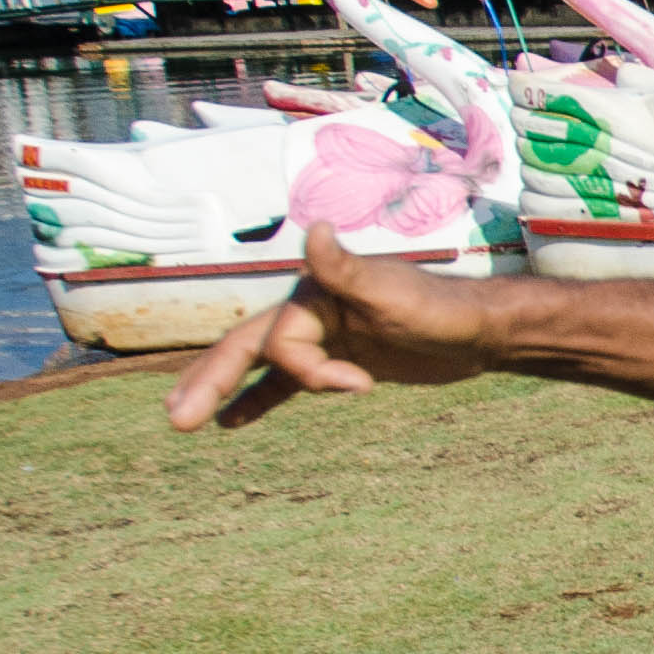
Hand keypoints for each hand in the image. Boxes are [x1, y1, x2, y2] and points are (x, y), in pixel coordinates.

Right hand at [164, 229, 499, 433]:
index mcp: (313, 294)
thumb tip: (316, 230)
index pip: (282, 341)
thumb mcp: (393, 292)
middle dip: (208, 382)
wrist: (478, 329)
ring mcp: (320, 337)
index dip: (312, 371)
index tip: (364, 384)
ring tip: (184, 420)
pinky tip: (233, 423)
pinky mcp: (336, 361)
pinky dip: (258, 399)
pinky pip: (284, 383)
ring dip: (220, 390)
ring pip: (256, 365)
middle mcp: (308, 311)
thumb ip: (347, 268)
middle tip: (175, 419)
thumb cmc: (440, 307)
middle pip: (244, 347)